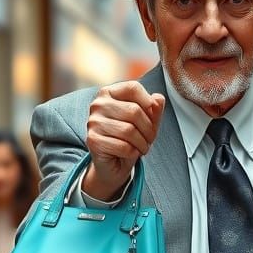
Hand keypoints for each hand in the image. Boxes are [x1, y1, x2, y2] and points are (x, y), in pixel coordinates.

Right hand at [84, 81, 164, 200]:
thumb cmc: (131, 138)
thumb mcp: (147, 121)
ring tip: (142, 147)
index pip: (133, 88)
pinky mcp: (93, 140)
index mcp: (109, 93)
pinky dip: (133, 153)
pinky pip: (122, 146)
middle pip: (134, 111)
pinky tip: (131, 153)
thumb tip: (159, 98)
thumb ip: (154, 109)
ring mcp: (93, 122)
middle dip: (149, 129)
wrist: (114, 163)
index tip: (152, 117)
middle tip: (150, 139)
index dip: (149, 103)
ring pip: (129, 131)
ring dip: (142, 143)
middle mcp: (98, 104)